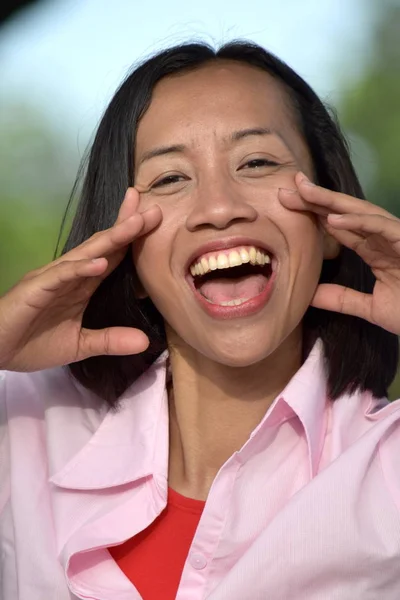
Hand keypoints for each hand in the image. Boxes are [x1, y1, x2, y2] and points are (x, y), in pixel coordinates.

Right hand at [0, 188, 161, 371]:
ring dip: (112, 238)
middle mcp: (71, 275)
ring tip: (136, 224)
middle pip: (104, 246)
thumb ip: (110, 341)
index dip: (133, 240)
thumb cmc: (32, 343)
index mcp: (82, 285)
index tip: (156, 222)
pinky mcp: (37, 288)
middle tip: (155, 210)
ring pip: (87, 253)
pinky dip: (81, 269)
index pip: (112, 257)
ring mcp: (53, 278)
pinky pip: (61, 276)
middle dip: (129, 227)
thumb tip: (146, 342)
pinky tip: (100, 263)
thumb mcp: (80, 345)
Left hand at [278, 172, 399, 334]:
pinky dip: (358, 222)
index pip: (340, 227)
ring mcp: (397, 238)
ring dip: (333, 202)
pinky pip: (382, 228)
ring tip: (305, 193)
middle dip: (318, 199)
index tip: (287, 204)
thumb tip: (310, 296)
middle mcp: (384, 239)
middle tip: (289, 186)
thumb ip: (342, 300)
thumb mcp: (372, 308)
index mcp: (375, 250)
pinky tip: (333, 219)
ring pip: (362, 213)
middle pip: (346, 213)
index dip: (315, 214)